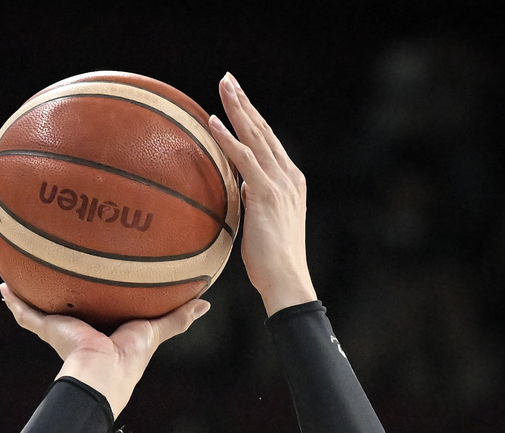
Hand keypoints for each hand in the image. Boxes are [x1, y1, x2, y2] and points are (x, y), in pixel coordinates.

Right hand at [0, 284, 209, 418]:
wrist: (102, 372)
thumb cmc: (129, 357)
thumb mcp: (156, 329)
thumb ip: (177, 318)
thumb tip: (205, 303)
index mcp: (104, 330)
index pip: (102, 309)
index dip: (101, 295)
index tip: (98, 280)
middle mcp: (81, 328)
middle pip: (70, 306)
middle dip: (64, 292)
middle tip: (60, 269)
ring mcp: (61, 330)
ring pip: (44, 309)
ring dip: (33, 294)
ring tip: (22, 272)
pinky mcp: (47, 330)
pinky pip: (26, 314)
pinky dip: (14, 301)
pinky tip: (4, 286)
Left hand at [209, 74, 316, 315]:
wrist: (286, 281)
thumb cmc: (272, 263)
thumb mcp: (262, 225)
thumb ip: (254, 200)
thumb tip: (240, 186)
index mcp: (290, 182)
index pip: (268, 142)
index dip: (252, 119)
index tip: (238, 99)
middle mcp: (288, 177)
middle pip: (263, 131)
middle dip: (245, 103)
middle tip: (228, 79)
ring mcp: (279, 184)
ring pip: (255, 137)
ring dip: (237, 109)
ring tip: (223, 86)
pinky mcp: (267, 194)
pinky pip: (244, 160)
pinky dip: (229, 139)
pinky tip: (214, 122)